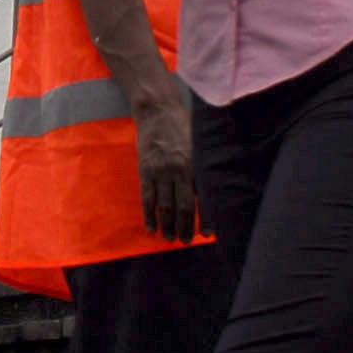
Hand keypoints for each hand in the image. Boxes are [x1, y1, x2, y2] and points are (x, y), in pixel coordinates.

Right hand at [132, 89, 199, 242]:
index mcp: (196, 165)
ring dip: (167, 225)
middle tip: (186, 242)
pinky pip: (147, 198)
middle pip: (183, 207)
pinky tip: (151, 227)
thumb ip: (201, 168)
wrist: (158, 111)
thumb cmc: (182, 127)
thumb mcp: (198, 145)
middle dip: (185, 228)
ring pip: (164, 206)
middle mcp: (179, 170)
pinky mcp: (145, 170)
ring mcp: (160, 171)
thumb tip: (205, 195)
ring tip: (170, 239)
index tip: (208, 234)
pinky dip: (149, 215)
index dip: (205, 218)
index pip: (203, 198)